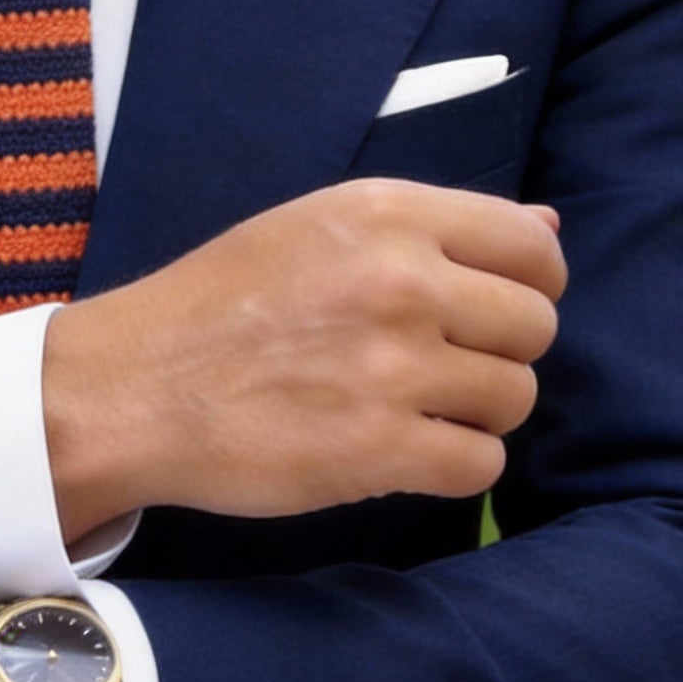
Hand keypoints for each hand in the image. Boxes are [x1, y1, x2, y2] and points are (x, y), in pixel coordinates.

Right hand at [43, 178, 565, 537]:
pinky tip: (404, 452)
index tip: (491, 310)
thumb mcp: (315, 228)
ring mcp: (392, 367)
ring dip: (477, 413)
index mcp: (387, 214)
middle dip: (500, 352)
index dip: (531, 284)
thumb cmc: (217, 304)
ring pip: (515, 398)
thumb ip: (430, 228)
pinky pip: (481, 465)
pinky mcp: (378, 450)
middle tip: (441, 367)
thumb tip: (551, 226)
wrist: (131, 388)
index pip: (534, 246)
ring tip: (415, 410)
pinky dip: (453, 466)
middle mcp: (400, 281)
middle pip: (535, 326)